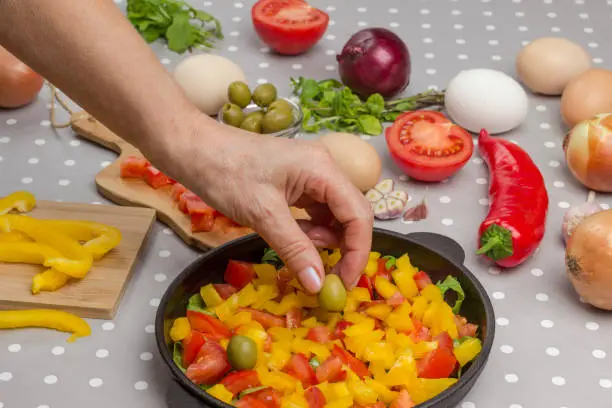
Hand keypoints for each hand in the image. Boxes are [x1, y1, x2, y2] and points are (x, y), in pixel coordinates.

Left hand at [160, 116, 373, 293]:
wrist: (193, 149)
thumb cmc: (225, 173)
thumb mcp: (262, 214)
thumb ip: (295, 249)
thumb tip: (319, 285)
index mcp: (323, 169)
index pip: (358, 215)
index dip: (358, 252)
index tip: (344, 283)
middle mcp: (324, 169)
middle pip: (351, 215)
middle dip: (344, 248)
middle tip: (327, 278)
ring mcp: (311, 175)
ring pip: (333, 216)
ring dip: (323, 241)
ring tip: (299, 251)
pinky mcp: (296, 183)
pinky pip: (315, 212)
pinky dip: (309, 232)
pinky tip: (292, 238)